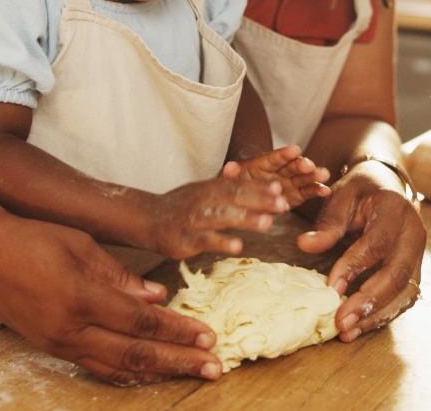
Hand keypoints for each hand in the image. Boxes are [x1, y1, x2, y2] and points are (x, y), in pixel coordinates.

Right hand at [0, 213, 223, 384]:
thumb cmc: (29, 236)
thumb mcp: (79, 244)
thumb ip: (119, 275)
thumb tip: (158, 297)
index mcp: (80, 297)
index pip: (142, 321)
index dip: (178, 330)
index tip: (209, 335)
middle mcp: (69, 329)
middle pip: (135, 354)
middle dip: (179, 361)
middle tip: (215, 367)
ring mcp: (56, 342)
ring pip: (116, 368)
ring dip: (158, 372)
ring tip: (191, 372)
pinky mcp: (48, 345)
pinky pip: (95, 366)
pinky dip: (126, 371)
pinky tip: (148, 371)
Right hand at [146, 177, 287, 259]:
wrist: (147, 219)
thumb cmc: (182, 207)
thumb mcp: (204, 192)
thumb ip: (229, 188)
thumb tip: (260, 184)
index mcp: (209, 188)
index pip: (238, 185)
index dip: (259, 187)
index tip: (280, 189)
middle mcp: (202, 200)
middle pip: (234, 197)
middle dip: (259, 200)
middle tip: (283, 204)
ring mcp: (193, 219)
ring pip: (222, 217)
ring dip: (245, 219)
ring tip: (267, 224)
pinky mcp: (184, 239)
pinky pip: (205, 240)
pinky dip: (222, 241)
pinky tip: (239, 246)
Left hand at [222, 145, 330, 207]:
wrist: (239, 202)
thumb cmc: (235, 188)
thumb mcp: (229, 182)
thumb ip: (231, 175)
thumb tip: (229, 167)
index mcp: (262, 165)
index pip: (273, 158)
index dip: (284, 154)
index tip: (295, 150)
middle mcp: (277, 171)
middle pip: (291, 166)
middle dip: (301, 165)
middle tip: (309, 166)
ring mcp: (288, 183)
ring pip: (302, 177)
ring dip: (313, 175)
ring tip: (324, 175)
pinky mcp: (295, 195)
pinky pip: (306, 192)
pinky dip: (316, 190)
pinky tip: (325, 191)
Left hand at [295, 160, 425, 341]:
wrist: (386, 185)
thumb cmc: (360, 190)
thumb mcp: (341, 196)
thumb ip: (327, 223)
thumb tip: (304, 245)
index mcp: (395, 210)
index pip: (378, 243)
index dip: (355, 267)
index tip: (330, 288)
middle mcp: (414, 233)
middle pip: (397, 273)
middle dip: (368, 301)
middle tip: (341, 321)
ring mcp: (418, 254)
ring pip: (405, 292)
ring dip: (377, 315)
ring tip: (348, 331)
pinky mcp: (415, 270)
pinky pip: (405, 298)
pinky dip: (384, 315)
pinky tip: (360, 326)